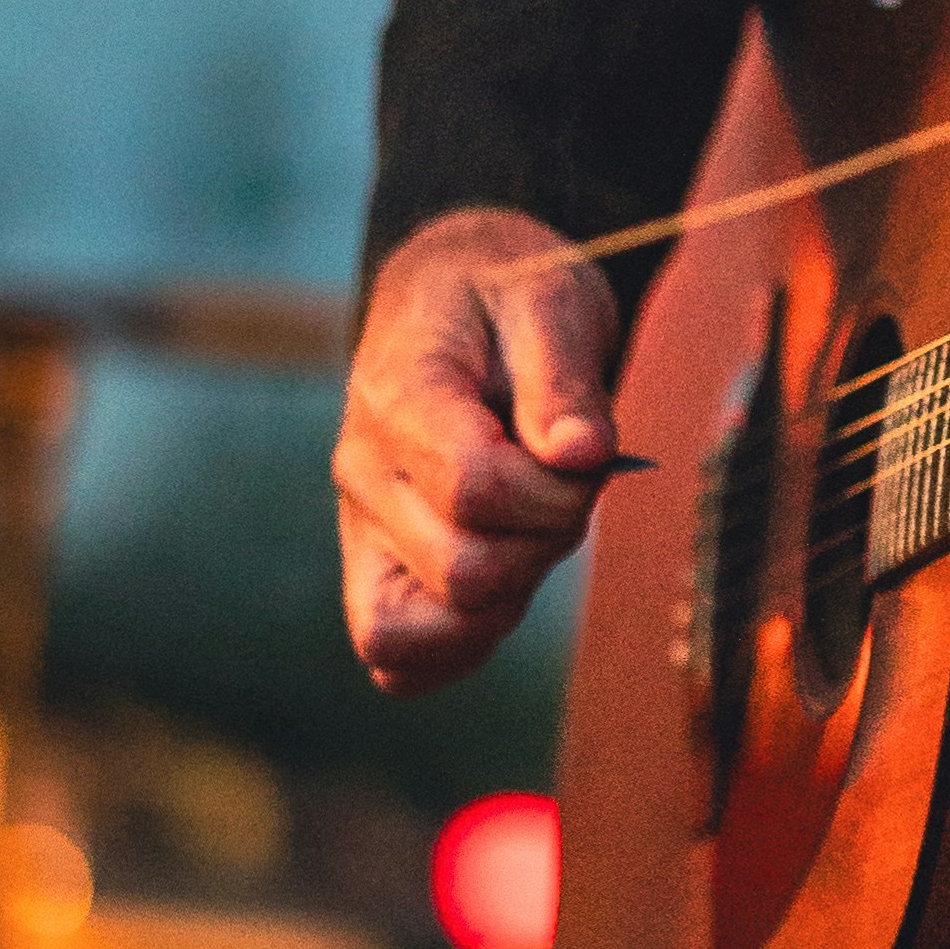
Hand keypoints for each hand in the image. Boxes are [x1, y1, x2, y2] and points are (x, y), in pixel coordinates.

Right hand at [335, 206, 622, 694]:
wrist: (456, 291)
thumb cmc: (509, 293)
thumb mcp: (550, 300)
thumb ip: (563, 379)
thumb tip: (581, 457)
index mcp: (399, 398)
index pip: (473, 488)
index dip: (554, 488)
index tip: (587, 450)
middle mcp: (364, 473)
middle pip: (461, 570)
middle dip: (547, 538)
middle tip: (569, 485)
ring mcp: (361, 527)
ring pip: (421, 630)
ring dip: (509, 594)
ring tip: (536, 526)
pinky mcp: (375, 566)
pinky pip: (395, 657)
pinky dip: (460, 643)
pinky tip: (509, 580)